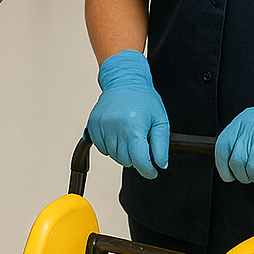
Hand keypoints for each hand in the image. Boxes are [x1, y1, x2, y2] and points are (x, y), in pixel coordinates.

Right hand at [88, 50, 169, 179]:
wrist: (124, 81)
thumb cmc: (144, 99)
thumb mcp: (160, 120)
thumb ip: (161, 145)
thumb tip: (160, 165)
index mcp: (133, 125)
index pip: (139, 160)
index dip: (148, 170)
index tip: (152, 172)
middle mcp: (115, 126)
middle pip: (125, 160)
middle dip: (136, 158)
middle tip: (141, 145)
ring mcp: (101, 125)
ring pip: (113, 156)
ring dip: (123, 152)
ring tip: (130, 136)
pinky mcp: (92, 124)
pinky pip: (101, 148)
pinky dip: (110, 147)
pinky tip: (118, 134)